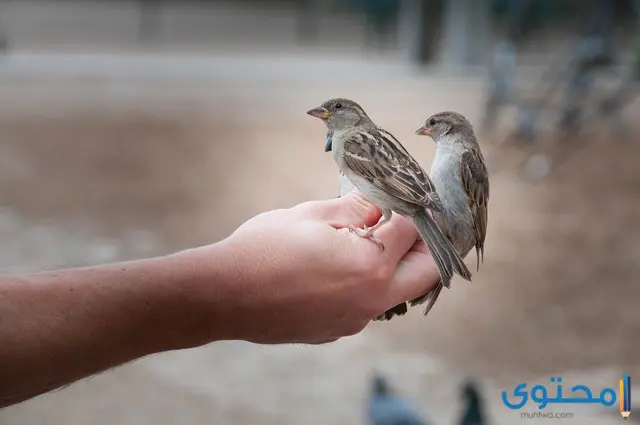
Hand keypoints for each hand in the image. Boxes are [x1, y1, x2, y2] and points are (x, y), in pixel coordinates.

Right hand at [184, 192, 440, 344]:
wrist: (223, 295)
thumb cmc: (264, 249)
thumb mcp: (311, 215)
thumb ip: (355, 208)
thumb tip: (379, 204)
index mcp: (371, 266)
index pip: (413, 230)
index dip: (413, 208)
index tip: (408, 196)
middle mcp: (371, 300)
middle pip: (425, 272)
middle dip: (425, 245)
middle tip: (410, 222)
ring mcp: (355, 320)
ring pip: (397, 292)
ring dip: (396, 266)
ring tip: (373, 240)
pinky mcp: (336, 330)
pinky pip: (367, 305)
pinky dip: (367, 284)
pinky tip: (340, 267)